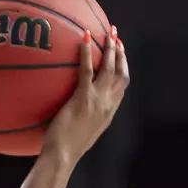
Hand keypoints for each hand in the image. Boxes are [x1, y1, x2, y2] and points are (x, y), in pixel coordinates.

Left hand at [40, 26, 129, 164]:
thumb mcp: (83, 132)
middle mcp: (108, 104)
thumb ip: (85, 117)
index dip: (124, 67)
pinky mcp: (83, 97)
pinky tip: (84, 38)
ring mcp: (98, 100)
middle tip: (117, 36)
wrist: (63, 155)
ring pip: (109, 68)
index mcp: (109, 112)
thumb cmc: (66, 149)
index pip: (122, 86)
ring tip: (108, 32)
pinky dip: (87, 52)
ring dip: (111, 48)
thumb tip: (76, 110)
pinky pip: (87, 70)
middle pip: (121, 73)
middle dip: (121, 53)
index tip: (121, 54)